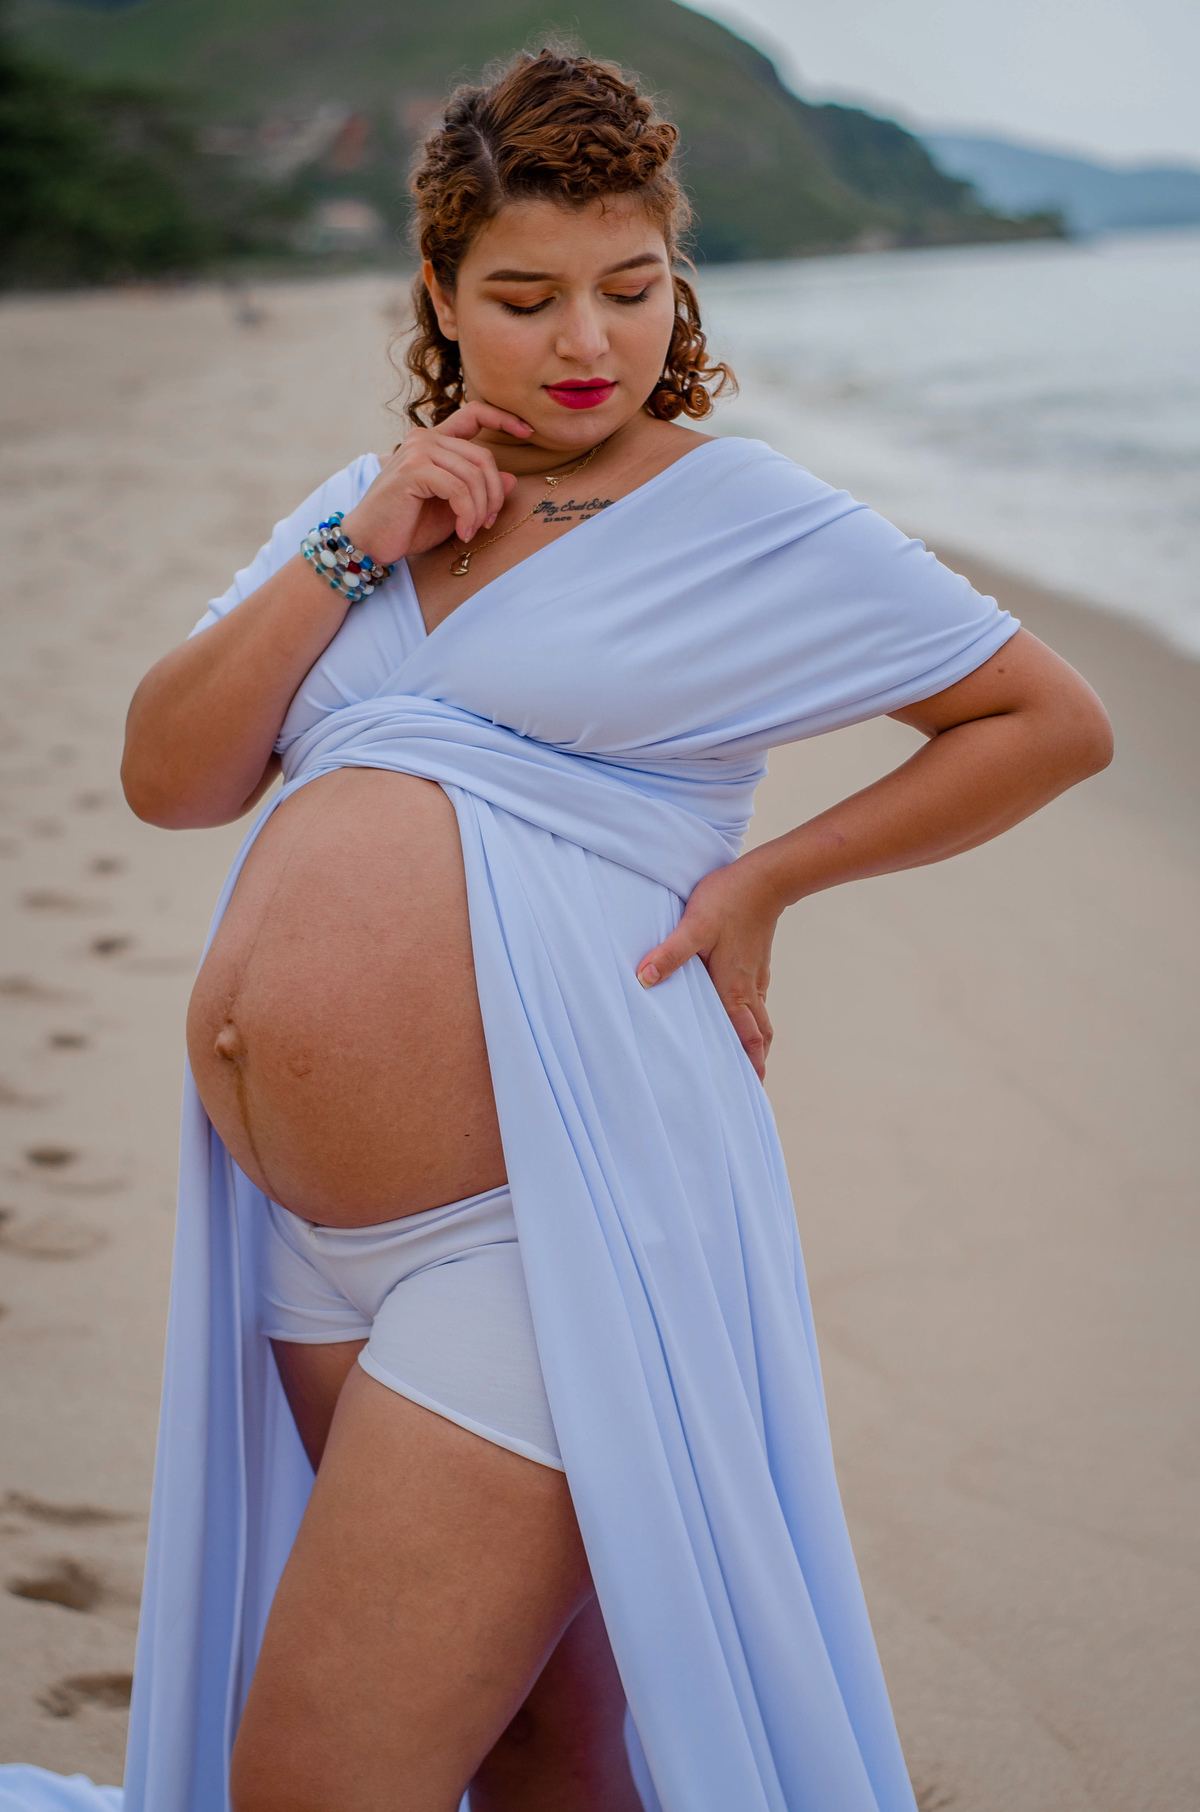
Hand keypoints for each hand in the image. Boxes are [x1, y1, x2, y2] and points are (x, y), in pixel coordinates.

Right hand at [340, 401, 532, 565]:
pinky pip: (459, 489)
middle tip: (489, 521)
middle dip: (494, 493)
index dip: (503, 418)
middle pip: (483, 456)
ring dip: (480, 509)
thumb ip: (478, 490)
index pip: (474, 414)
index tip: (528, 430)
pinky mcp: (413, 469)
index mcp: (433, 441)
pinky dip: (467, 513)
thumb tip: (512, 478)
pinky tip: (463, 531)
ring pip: (474, 474)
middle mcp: (424, 438)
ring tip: (471, 530)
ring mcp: (418, 450)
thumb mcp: (453, 508)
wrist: (370, 543)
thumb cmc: (408, 526)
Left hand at [636, 857, 781, 1079]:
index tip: (750, 1092)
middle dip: (755, 1062)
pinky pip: (757, 1000)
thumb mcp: (693, 926)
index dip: (749, 1066)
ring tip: (748, 1059)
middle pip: (758, 1036)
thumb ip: (669, 954)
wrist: (766, 878)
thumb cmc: (727, 900)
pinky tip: (741, 1015)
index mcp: (733, 989)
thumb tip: (643, 979)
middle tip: (751, 1086)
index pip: (745, 1038)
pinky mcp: (756, 962)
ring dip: (755, 1042)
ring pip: (760, 1019)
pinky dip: (753, 1018)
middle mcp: (748, 989)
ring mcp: (756, 976)